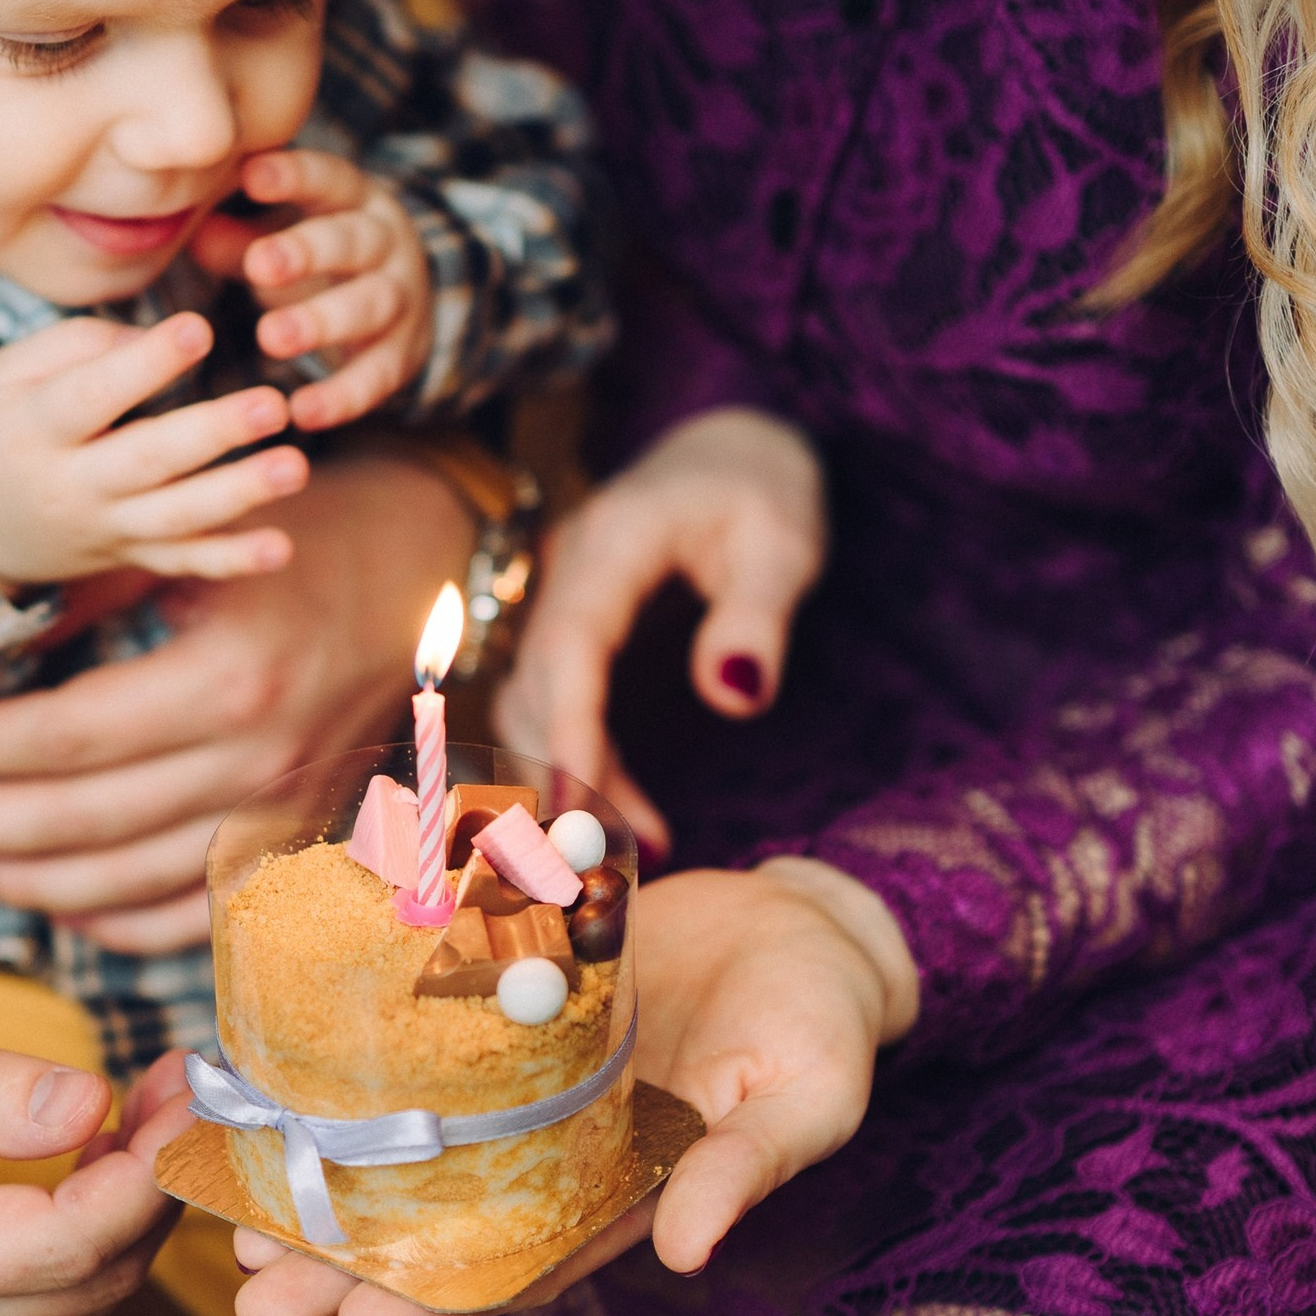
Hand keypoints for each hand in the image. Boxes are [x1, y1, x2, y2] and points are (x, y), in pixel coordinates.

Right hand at [0, 312, 308, 586]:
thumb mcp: (7, 373)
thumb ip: (79, 346)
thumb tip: (160, 339)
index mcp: (35, 428)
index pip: (93, 396)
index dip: (145, 365)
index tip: (199, 329)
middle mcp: (72, 485)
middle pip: (149, 459)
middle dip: (213, 433)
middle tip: (272, 404)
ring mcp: (106, 528)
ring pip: (177, 517)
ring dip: (239, 494)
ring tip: (294, 467)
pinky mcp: (130, 556)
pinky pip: (185, 562)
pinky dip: (233, 560)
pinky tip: (281, 547)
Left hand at [0, 449, 474, 950]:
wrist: (425, 566)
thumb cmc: (305, 534)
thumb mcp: (195, 544)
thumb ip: (90, 592)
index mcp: (225, 681)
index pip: (66, 741)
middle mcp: (257, 763)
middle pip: (80, 826)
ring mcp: (281, 814)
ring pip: (125, 885)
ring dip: (22, 884)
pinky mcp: (296, 840)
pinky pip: (192, 916)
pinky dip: (114, 924)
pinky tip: (51, 905)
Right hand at [0, 1014, 193, 1315]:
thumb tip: (90, 1104)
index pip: (61, 1244)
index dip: (145, 1174)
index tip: (183, 1093)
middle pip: (90, 1284)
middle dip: (158, 1189)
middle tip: (182, 1088)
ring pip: (79, 1306)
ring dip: (133, 1216)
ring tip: (149, 1113)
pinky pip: (42, 1309)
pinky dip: (91, 1242)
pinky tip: (94, 1162)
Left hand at [193, 150, 432, 431]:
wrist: (403, 304)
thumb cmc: (321, 259)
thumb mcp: (284, 239)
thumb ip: (238, 239)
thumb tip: (188, 230)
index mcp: (352, 199)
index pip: (326, 177)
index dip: (293, 177)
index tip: (251, 176)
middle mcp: (385, 243)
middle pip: (352, 241)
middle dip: (307, 252)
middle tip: (260, 265)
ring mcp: (401, 299)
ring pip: (369, 305)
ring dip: (320, 322)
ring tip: (271, 338)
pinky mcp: (401, 355)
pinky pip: (376, 376)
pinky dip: (341, 396)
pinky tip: (302, 411)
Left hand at [230, 859, 916, 1315]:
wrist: (801, 924)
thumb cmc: (818, 1023)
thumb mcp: (805, 1097)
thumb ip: (748, 1169)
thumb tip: (691, 1252)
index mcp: (619, 1191)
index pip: (515, 1267)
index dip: (436, 1304)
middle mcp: (552, 1148)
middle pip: (434, 1219)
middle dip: (344, 1261)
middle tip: (249, 1288)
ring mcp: (519, 1081)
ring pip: (406, 1143)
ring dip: (325, 1175)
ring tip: (231, 1203)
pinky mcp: (496, 1003)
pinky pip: (412, 1050)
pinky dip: (346, 1072)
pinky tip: (271, 1082)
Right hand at [494, 408, 825, 851]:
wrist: (728, 452)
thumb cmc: (762, 490)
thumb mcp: (783, 542)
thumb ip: (758, 615)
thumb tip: (735, 697)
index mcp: (613, 541)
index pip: (571, 645)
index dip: (569, 730)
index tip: (581, 807)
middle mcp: (566, 574)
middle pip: (534, 688)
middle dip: (565, 777)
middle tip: (613, 864)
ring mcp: (559, 604)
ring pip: (531, 709)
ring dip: (571, 784)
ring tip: (635, 855)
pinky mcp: (568, 636)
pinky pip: (551, 712)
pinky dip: (578, 769)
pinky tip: (627, 821)